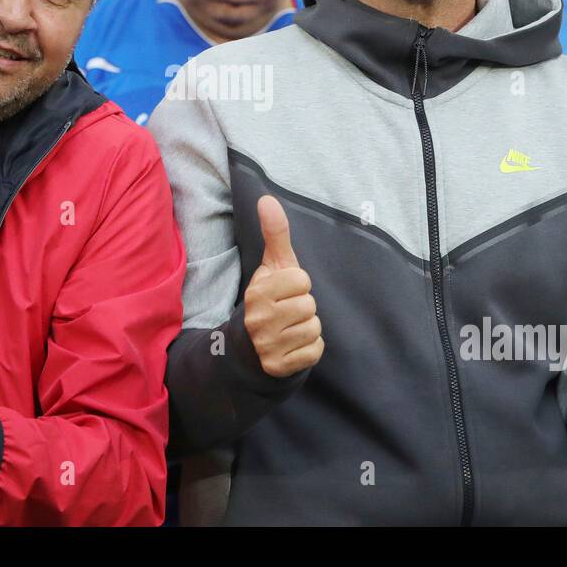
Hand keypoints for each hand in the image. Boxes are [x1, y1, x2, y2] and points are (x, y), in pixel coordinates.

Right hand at [243, 196, 323, 377]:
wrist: (251, 347)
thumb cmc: (269, 299)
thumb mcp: (272, 266)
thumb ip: (274, 233)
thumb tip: (267, 199)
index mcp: (257, 292)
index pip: (301, 279)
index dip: (298, 284)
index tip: (284, 291)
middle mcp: (259, 319)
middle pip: (309, 305)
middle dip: (303, 307)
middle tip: (287, 311)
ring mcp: (267, 346)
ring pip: (313, 328)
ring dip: (307, 328)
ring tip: (289, 328)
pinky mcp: (279, 367)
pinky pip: (315, 351)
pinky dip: (309, 348)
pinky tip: (292, 345)